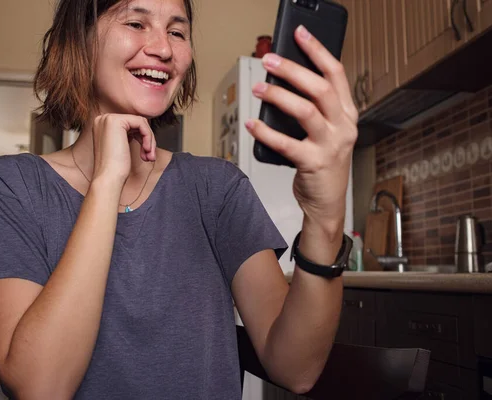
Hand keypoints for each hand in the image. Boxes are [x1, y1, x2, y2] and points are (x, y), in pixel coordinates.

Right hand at [91, 114, 156, 182]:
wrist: (108, 178)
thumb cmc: (115, 168)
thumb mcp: (122, 146)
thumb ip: (127, 135)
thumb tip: (144, 129)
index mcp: (102, 124)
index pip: (130, 124)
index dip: (141, 138)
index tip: (146, 154)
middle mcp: (103, 118)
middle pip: (136, 123)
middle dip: (147, 140)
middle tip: (150, 157)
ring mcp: (108, 119)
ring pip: (141, 123)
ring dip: (149, 140)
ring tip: (149, 156)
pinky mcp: (116, 121)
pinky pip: (141, 123)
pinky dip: (148, 137)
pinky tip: (146, 151)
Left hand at [245, 25, 357, 230]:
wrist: (327, 202)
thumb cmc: (323, 163)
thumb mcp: (328, 131)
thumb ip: (315, 109)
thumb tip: (283, 83)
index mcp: (347, 113)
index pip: (335, 73)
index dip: (317, 50)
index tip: (299, 33)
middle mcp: (343, 126)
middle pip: (320, 88)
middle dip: (292, 70)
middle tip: (268, 61)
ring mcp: (331, 145)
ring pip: (305, 111)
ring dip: (278, 96)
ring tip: (258, 88)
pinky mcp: (314, 164)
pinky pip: (286, 144)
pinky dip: (266, 132)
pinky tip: (251, 124)